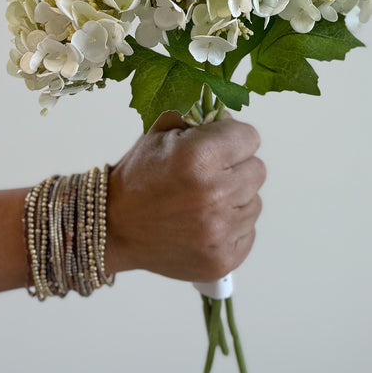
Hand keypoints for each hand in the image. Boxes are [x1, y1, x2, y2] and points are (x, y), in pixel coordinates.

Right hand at [105, 111, 264, 280]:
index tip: (213, 148)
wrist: (114, 227)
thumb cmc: (140, 175)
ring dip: (234, 200)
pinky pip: (248, 232)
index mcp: (199, 158)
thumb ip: (200, 111)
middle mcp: (214, 196)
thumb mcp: (161, 129)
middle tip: (205, 176)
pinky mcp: (223, 260)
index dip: (231, 139)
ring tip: (201, 202)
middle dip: (234, 169)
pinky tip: (203, 224)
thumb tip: (232, 112)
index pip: (250, 137)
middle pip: (257, 170)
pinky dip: (230, 228)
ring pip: (255, 203)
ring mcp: (219, 233)